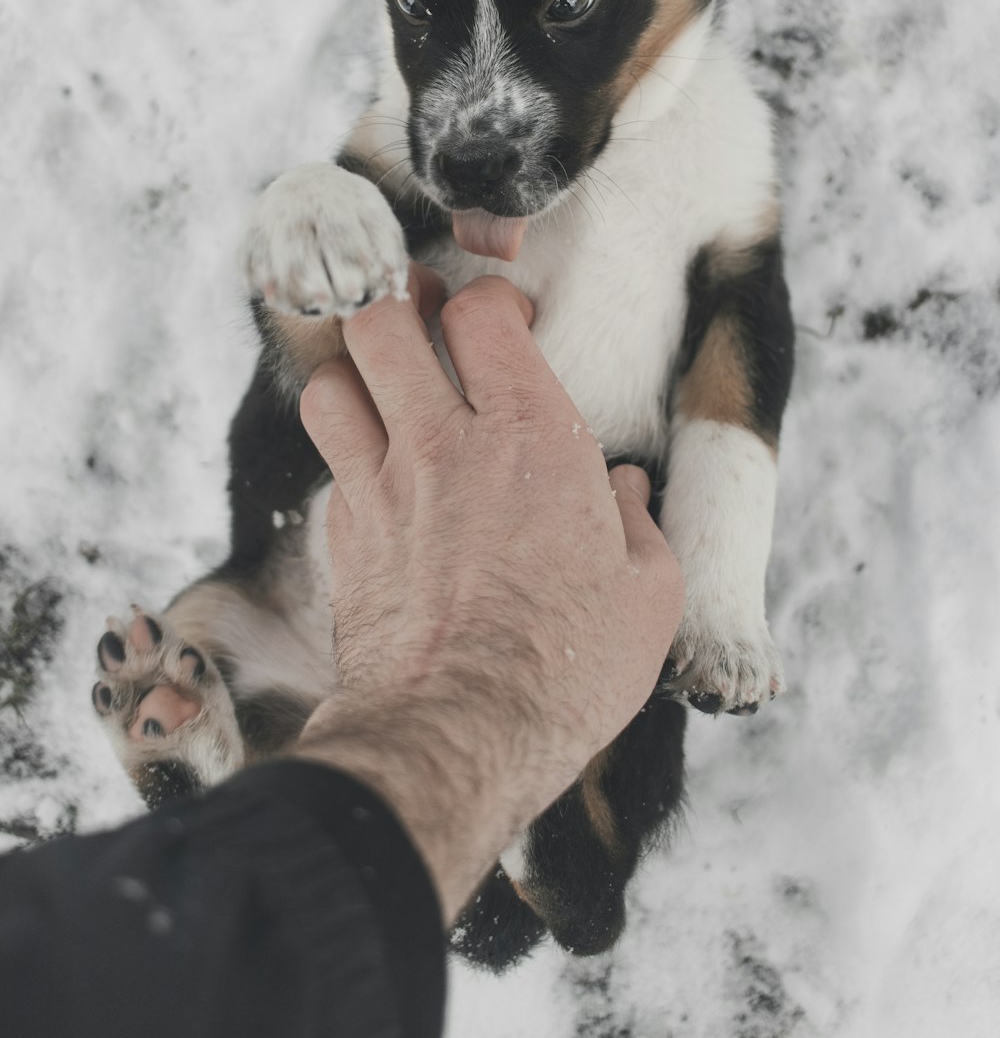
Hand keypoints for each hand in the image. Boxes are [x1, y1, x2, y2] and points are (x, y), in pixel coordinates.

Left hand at [294, 271, 683, 920]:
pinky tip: (381, 480)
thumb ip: (639, 525)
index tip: (507, 322)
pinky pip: (330, 465)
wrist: (460, 736)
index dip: (490, 300)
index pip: (481, 313)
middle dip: (397, 305)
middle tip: (421, 320)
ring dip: (356, 374)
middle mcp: (444, 445)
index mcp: (531, 437)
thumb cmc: (567, 666)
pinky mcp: (344, 539)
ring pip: (332, 382)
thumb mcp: (647, 595)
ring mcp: (382, 489)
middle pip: (382, 321)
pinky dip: (350, 457)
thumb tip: (626, 492)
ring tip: (384, 390)